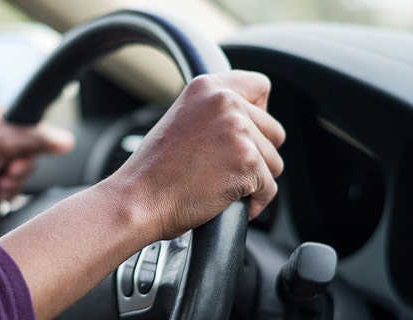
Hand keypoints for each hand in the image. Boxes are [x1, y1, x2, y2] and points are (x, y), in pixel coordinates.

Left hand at [0, 105, 74, 207]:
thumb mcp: (4, 145)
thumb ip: (37, 141)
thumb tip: (67, 141)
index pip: (34, 129)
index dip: (34, 148)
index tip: (21, 158)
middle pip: (31, 154)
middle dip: (20, 169)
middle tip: (7, 173)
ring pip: (23, 172)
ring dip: (14, 183)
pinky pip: (14, 184)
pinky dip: (7, 190)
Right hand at [107, 70, 284, 238]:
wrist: (138, 199)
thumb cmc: (153, 171)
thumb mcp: (182, 120)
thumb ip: (215, 113)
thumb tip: (249, 122)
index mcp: (207, 87)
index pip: (260, 86)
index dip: (258, 113)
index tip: (246, 133)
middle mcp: (225, 102)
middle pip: (273, 129)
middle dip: (257, 153)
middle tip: (224, 168)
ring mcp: (238, 130)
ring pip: (274, 161)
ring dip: (255, 179)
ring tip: (220, 185)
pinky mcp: (247, 161)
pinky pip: (269, 188)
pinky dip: (254, 202)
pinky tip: (226, 202)